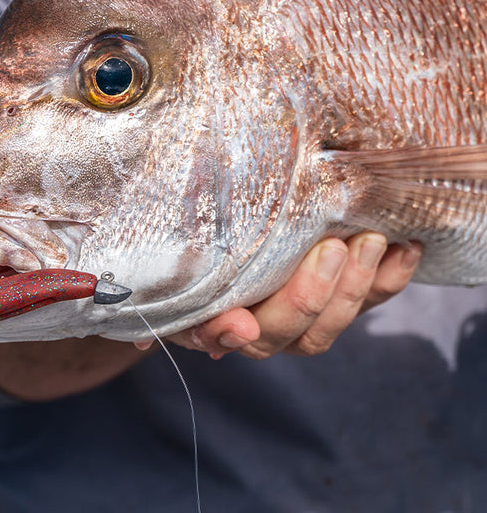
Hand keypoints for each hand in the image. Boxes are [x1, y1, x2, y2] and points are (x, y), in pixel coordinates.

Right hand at [162, 233, 422, 359]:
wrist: (221, 236)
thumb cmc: (190, 246)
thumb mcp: (171, 260)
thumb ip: (168, 285)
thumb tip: (183, 331)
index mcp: (212, 320)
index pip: (221, 336)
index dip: (228, 333)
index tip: (237, 322)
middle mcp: (258, 330)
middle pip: (289, 335)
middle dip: (313, 296)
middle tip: (329, 249)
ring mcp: (300, 316)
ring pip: (332, 324)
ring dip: (357, 288)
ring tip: (371, 242)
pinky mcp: (336, 298)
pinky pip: (367, 300)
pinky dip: (389, 279)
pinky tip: (404, 251)